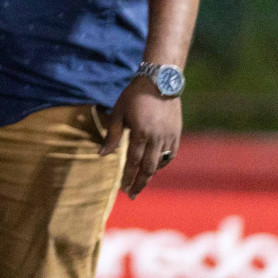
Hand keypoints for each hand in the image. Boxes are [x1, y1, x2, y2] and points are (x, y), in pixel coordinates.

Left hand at [100, 75, 180, 198]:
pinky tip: (154, 166)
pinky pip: (169, 155)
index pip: (133, 162)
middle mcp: (157, 138)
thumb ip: (111, 136)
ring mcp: (169, 137)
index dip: (128, 177)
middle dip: (140, 183)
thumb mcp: (118, 113)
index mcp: (141, 134)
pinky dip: (161, 163)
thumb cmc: (134, 96)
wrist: (160, 82)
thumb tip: (101, 155)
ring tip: (140, 182)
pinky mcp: (176, 134)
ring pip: (160, 163)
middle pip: (148, 168)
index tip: (123, 189)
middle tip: (132, 194)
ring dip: (150, 174)